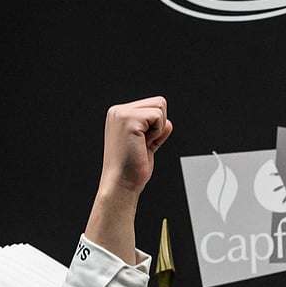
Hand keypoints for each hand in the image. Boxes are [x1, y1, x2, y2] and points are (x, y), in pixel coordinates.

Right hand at [85, 96, 170, 262]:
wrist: (121, 183)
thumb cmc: (131, 169)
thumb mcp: (146, 144)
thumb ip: (155, 131)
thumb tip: (167, 122)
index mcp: (119, 115)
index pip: (153, 106)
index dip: (156, 126)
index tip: (143, 144)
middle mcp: (118, 111)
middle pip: (159, 102)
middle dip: (158, 125)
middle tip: (143, 144)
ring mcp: (121, 114)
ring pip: (160, 107)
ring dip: (158, 128)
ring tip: (142, 144)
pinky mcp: (128, 119)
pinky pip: (158, 116)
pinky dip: (157, 132)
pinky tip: (143, 144)